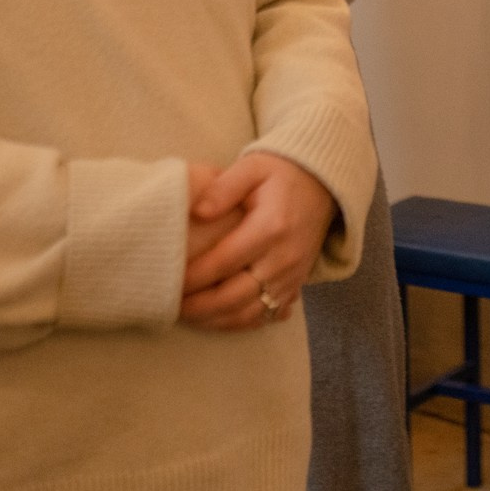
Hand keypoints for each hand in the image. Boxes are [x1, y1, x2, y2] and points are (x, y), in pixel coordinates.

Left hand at [181, 153, 337, 331]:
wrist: (322, 185)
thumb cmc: (280, 173)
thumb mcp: (252, 167)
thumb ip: (222, 188)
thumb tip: (196, 212)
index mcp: (271, 227)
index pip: (224, 261)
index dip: (194, 275)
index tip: (167, 279)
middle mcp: (284, 258)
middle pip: (235, 296)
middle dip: (199, 306)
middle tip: (170, 305)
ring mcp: (292, 276)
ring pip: (250, 312)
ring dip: (216, 320)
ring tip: (187, 316)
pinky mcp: (296, 285)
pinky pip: (266, 315)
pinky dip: (239, 323)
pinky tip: (215, 320)